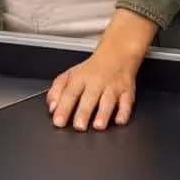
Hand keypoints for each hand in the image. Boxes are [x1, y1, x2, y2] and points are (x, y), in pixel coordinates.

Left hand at [47, 11, 152, 131]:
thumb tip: (51, 108)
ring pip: (108, 100)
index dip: (63, 107)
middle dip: (83, 112)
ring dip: (103, 113)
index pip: (70, 93)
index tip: (58, 121)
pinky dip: (124, 112)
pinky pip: (127, 102)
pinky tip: (119, 121)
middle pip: (89, 97)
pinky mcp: (127, 91)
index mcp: (80, 78)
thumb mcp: (71, 74)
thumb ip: (57, 90)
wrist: (116, 53)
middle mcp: (96, 82)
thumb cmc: (92, 69)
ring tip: (98, 126)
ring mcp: (112, 87)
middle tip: (78, 126)